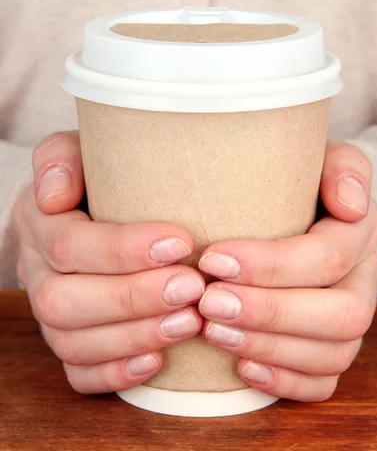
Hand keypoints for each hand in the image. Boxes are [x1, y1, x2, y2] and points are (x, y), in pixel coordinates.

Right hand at [13, 132, 203, 393]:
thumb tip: (55, 193)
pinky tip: (158, 361)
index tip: (181, 242)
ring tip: (189, 322)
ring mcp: (50, 313)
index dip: (123, 250)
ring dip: (133, 336)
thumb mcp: (80, 150)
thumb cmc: (96, 176)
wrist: (89, 205)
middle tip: (192, 289)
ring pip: (72, 343)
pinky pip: (77, 373)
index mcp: (39, 223)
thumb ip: (62, 158)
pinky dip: (116, 373)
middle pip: (65, 302)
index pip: (70, 245)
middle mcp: (37, 272)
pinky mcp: (69, 340)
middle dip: (132, 299)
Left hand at [198, 141, 376, 401]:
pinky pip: (324, 382)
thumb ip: (341, 166)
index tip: (214, 259)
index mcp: (361, 230)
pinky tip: (242, 367)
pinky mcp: (333, 348)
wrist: (299, 204)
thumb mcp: (319, 155)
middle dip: (271, 313)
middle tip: (210, 303)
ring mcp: (352, 319)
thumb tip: (350, 203)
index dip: (272, 265)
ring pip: (333, 353)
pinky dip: (284, 380)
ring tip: (214, 332)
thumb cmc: (297, 178)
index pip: (328, 256)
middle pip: (341, 314)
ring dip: (270, 347)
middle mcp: (364, 279)